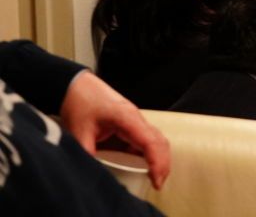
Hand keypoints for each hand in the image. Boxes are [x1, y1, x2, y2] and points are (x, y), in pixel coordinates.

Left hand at [60, 71, 169, 189]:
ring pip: (157, 140)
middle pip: (160, 141)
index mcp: (126, 118)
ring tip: (154, 177)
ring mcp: (136, 121)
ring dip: (159, 158)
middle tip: (158, 183)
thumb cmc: (81, 102)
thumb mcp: (79, 131)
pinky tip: (143, 166)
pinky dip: (150, 154)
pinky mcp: (131, 125)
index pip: (150, 141)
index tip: (156, 179)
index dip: (157, 161)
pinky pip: (147, 140)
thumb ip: (87, 152)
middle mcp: (136, 119)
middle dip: (163, 163)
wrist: (78, 86)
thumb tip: (91, 173)